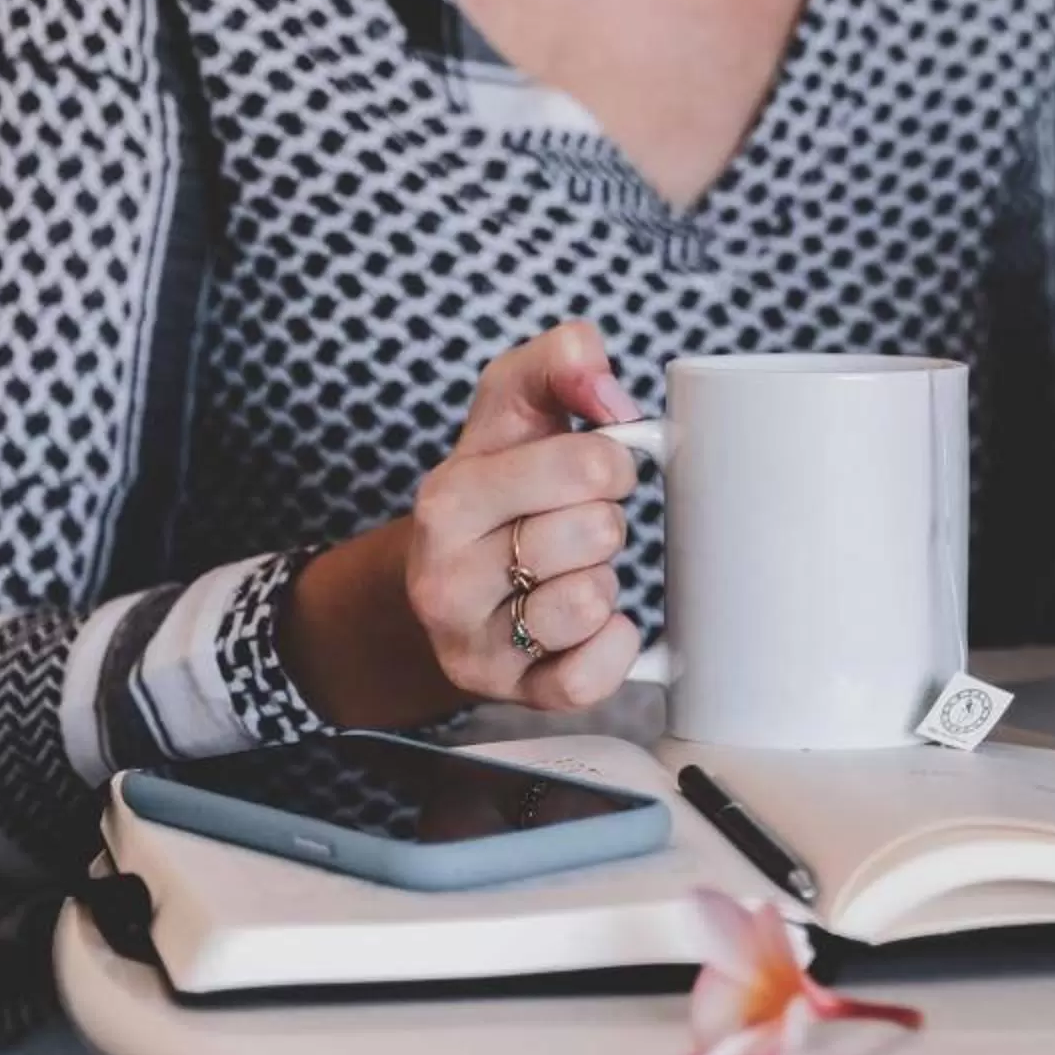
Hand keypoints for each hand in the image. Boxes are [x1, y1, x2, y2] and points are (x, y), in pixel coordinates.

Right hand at [283, 322, 650, 726]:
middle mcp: (445, 577)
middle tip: (574, 524)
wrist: (440, 581)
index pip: (587, 465)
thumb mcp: (511, 404)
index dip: (613, 460)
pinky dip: (610, 647)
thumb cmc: (494, 484)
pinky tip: (589, 623)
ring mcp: (472, 644)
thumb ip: (560, 360)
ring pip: (592, 602)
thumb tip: (601, 377)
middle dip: (604, 521)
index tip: (595, 468)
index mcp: (450, 497)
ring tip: (567, 570)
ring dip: (602, 580)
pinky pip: (589, 678)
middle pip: (597, 533)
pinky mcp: (508, 694)